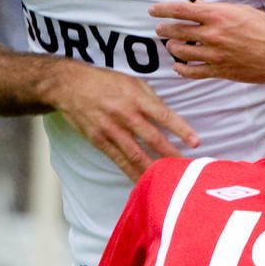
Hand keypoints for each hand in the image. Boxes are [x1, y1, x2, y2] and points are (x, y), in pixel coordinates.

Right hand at [53, 64, 198, 181]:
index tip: (196, 143)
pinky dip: (132, 173)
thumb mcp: (131, 82)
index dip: (181, 129)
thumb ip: (151, 99)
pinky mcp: (99, 141)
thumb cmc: (105, 82)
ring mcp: (111, 130)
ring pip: (135, 155)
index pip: (163, 115)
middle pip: (152, 139)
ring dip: (153, 169)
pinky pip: (119, 161)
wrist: (69, 86)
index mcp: (136, 98)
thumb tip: (170, 118)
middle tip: (187, 169)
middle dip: (171, 155)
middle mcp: (124, 115)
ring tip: (169, 182)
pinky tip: (144, 183)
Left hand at [150, 0, 264, 94]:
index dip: (162, 10)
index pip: (180, 10)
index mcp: (218, 15)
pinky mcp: (219, 71)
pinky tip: (179, 66)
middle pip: (176, 31)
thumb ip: (219, 10)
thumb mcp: (242, 10)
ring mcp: (215, 54)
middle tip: (160, 29)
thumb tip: (200, 10)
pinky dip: (181, 69)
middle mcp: (213, 34)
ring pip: (180, 52)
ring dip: (172, 48)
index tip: (153, 10)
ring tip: (172, 45)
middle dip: (164, 29)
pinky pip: (191, 72)